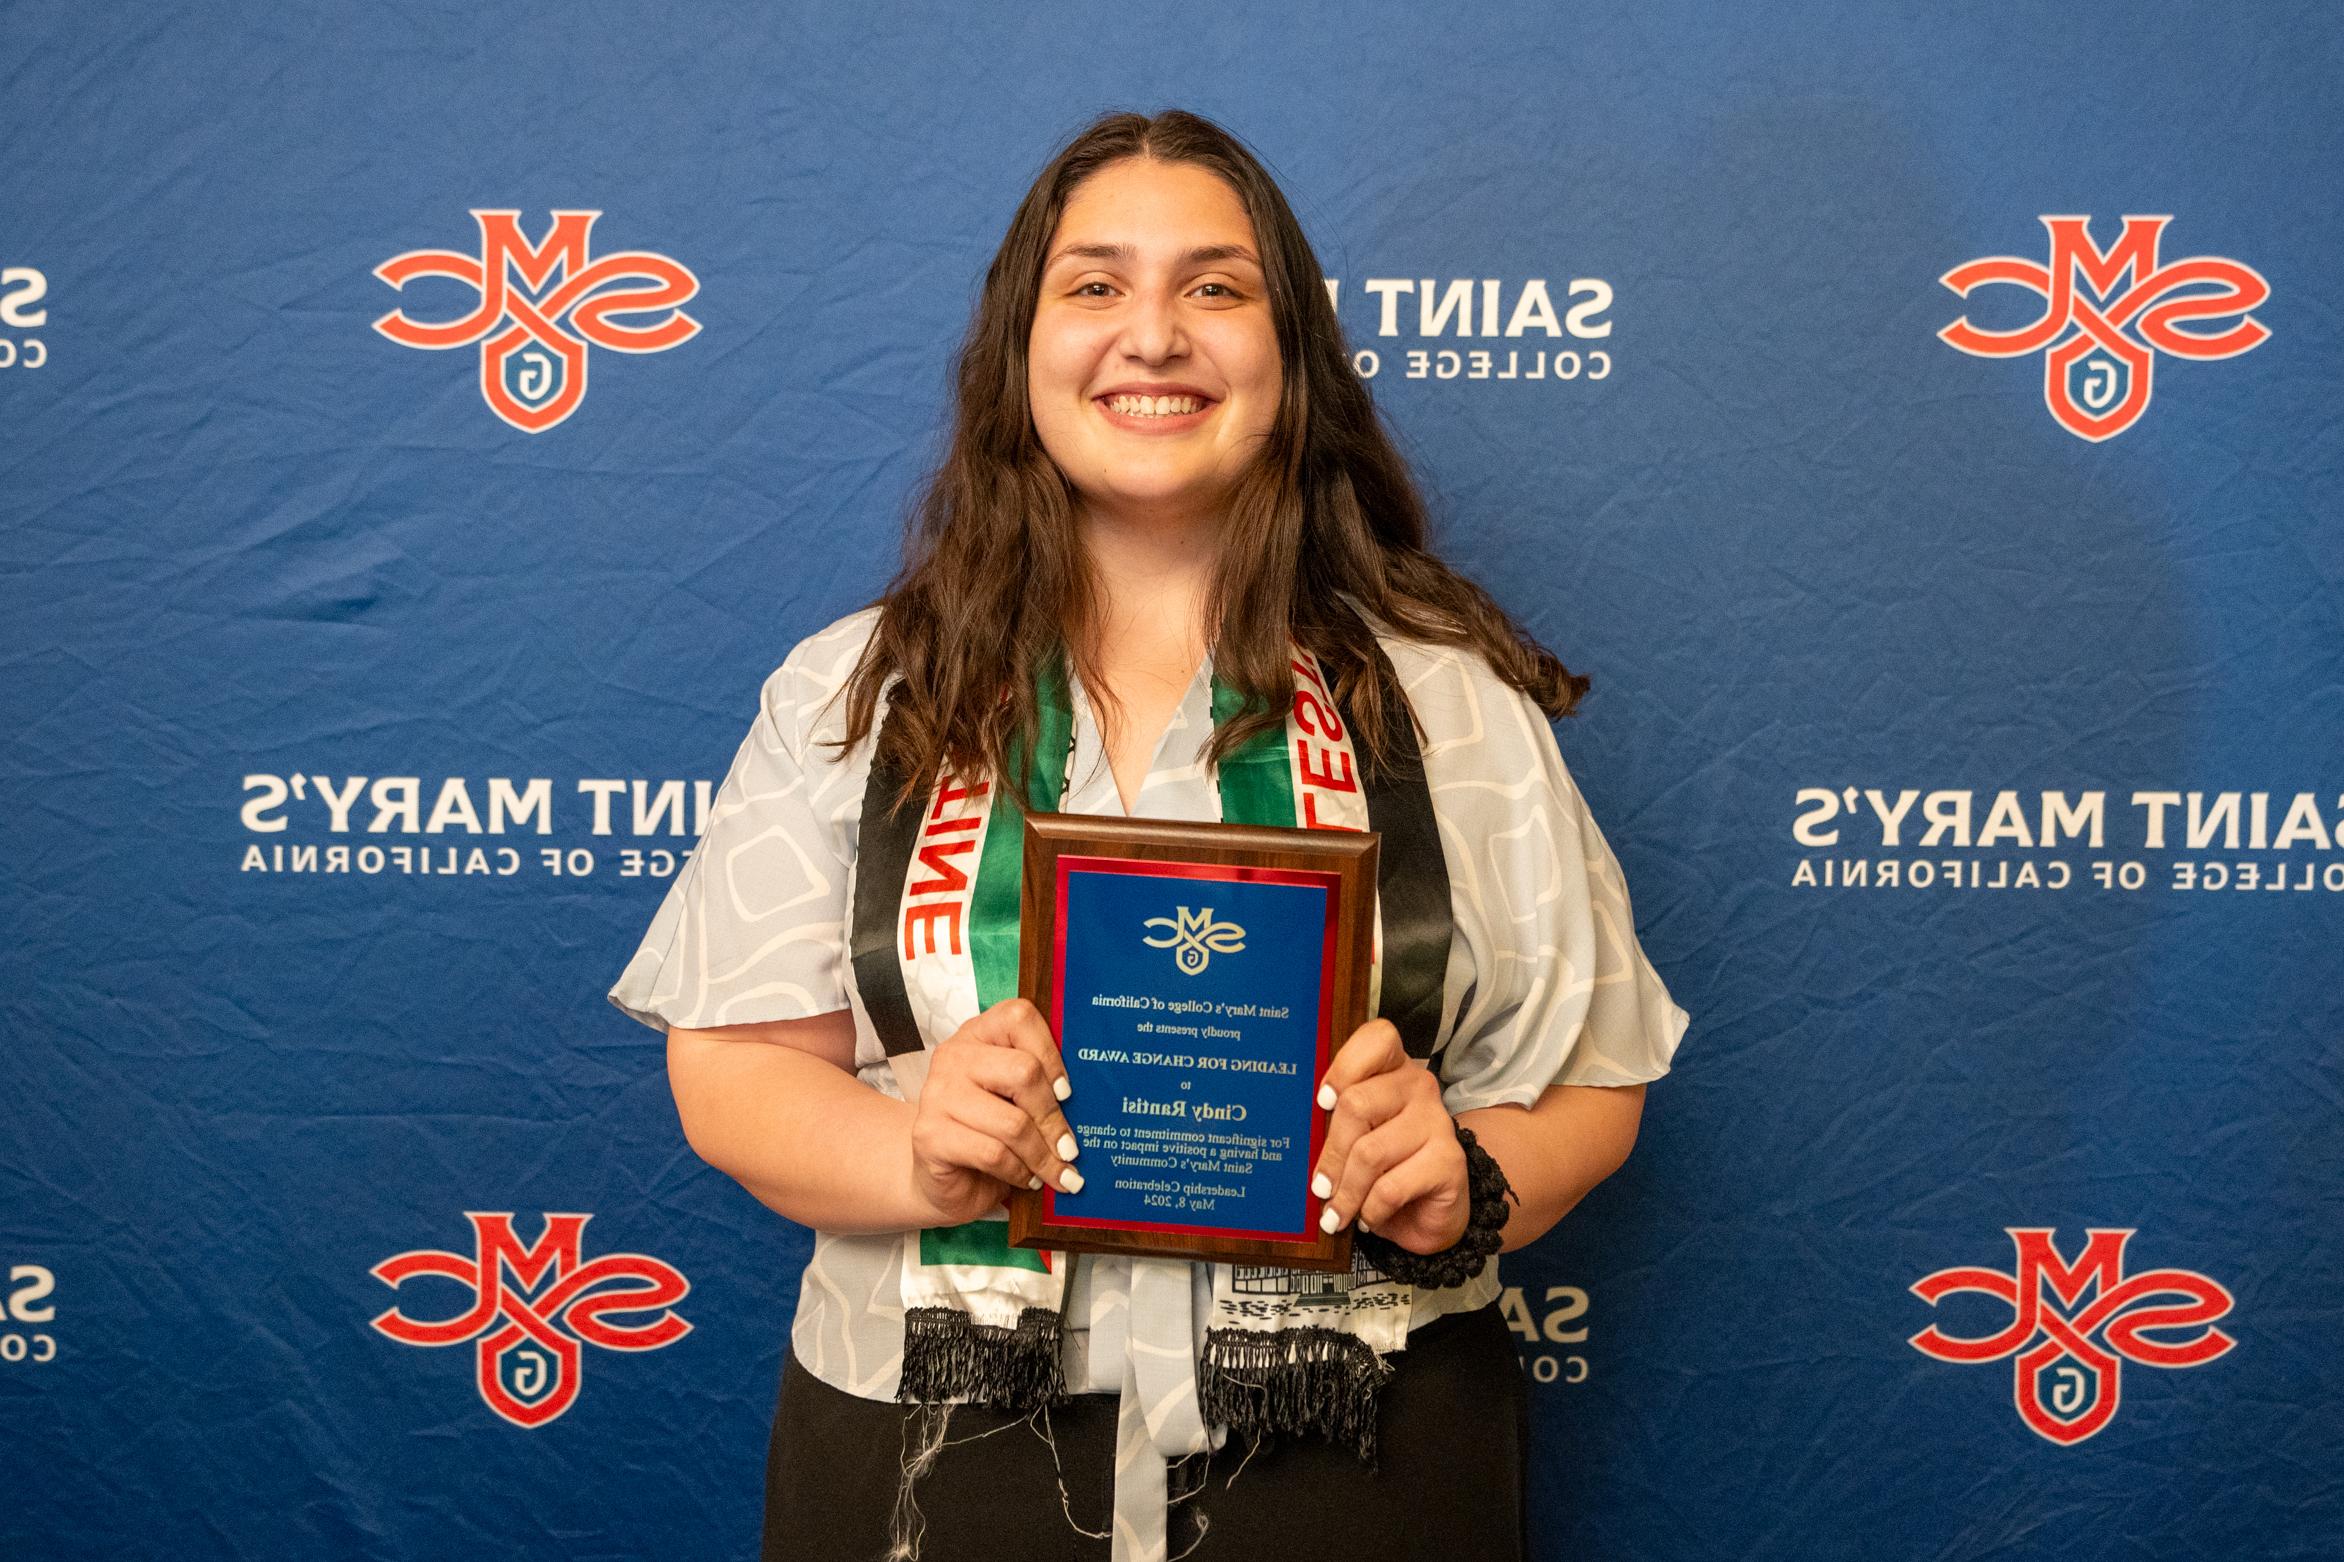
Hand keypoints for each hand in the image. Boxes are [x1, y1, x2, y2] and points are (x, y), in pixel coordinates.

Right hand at [907, 997, 1083, 1227]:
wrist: (942, 1176)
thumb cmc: (987, 1131)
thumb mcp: (1013, 1099)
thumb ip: (1040, 1085)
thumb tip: (1093, 1098)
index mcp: (979, 1034)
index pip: (1019, 1018)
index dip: (1052, 1054)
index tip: (1067, 1093)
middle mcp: (954, 1056)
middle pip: (1024, 1072)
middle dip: (1053, 1118)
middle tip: (1070, 1147)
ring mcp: (937, 1094)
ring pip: (1012, 1123)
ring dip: (1042, 1156)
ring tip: (1057, 1172)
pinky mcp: (930, 1135)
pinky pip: (993, 1153)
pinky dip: (1020, 1172)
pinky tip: (1028, 1179)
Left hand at [1310, 1018, 1467, 1253]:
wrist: (1429, 1212)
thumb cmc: (1384, 1168)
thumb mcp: (1356, 1139)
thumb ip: (1334, 1124)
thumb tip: (1295, 1134)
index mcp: (1392, 1069)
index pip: (1377, 1039)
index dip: (1344, 1067)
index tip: (1322, 1101)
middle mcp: (1418, 1087)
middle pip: (1358, 1104)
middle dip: (1331, 1154)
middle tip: (1319, 1186)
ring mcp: (1437, 1121)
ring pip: (1370, 1152)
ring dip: (1346, 1192)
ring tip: (1336, 1212)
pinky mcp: (1449, 1161)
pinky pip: (1391, 1187)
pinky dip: (1370, 1210)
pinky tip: (1367, 1217)